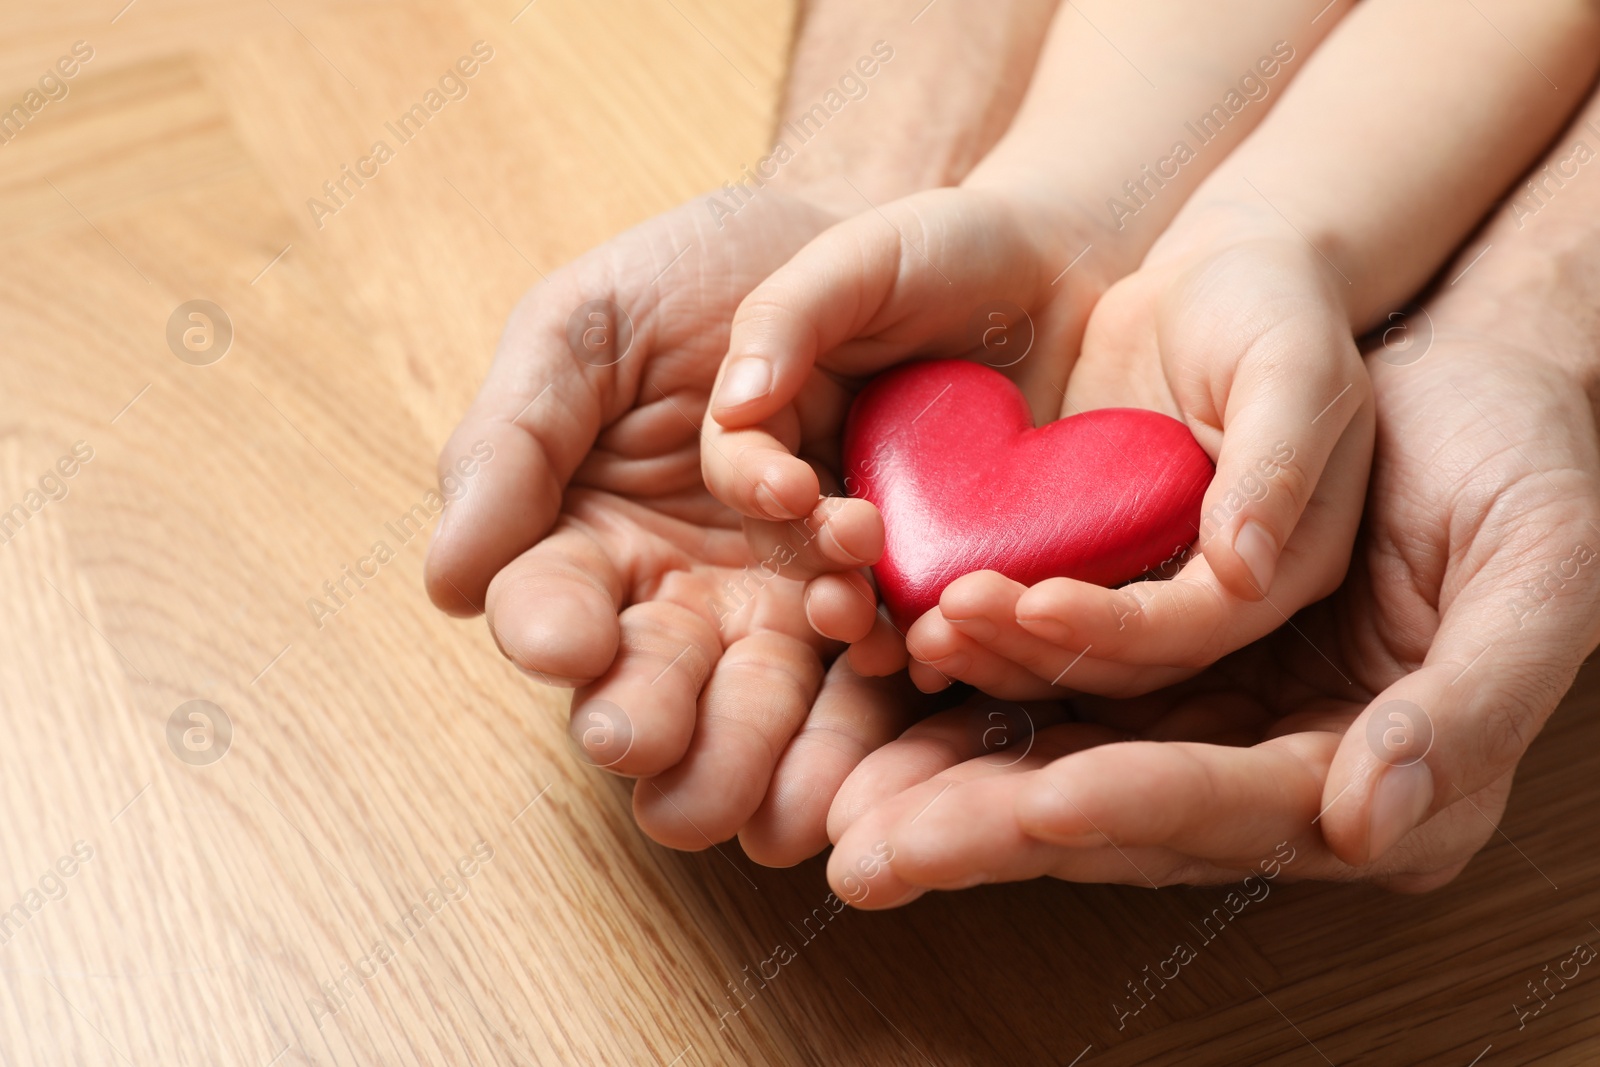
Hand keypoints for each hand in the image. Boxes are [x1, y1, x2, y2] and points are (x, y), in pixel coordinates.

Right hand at [424, 191, 899, 860]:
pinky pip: (864, 656)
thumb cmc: (699, 274)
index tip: (565, 641)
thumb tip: (448, 583)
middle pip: (647, 689)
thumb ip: (513, 439)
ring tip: (801, 664)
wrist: (851, 244)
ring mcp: (774, 603)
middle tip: (650, 742)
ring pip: (755, 703)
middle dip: (649, 722)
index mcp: (582, 534)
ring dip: (763, 725)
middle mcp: (674, 592)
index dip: (549, 630)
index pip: (545, 606)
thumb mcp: (587, 325)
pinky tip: (879, 637)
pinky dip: (869, 660)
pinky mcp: (867, 595)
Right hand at [701, 185, 1107, 675]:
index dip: (756, 486)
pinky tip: (949, 654)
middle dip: (810, 567)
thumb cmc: (951, 246)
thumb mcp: (860, 257)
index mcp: (780, 411)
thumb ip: (787, 317)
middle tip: (852, 567)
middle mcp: (822, 475)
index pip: (742, 464)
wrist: (1063, 271)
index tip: (792, 490)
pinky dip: (936, 637)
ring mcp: (892, 522)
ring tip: (886, 639)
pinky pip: (936, 606)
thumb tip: (735, 404)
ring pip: (855, 590)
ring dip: (861, 622)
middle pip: (789, 546)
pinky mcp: (960, 553)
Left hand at [820, 317, 1599, 903]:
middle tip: (873, 856)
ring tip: (852, 789)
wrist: (1457, 379)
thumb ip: (1475, 705)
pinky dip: (980, 690)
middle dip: (994, 835)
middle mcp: (1275, 762)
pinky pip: (1055, 690)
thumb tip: (1373, 826)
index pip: (1235, 808)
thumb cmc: (1522, 461)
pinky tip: (900, 682)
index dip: (1134, 806)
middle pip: (1121, 813)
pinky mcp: (1159, 660)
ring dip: (958, 776)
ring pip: (1066, 760)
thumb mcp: (1541, 568)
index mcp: (1378, 774)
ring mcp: (1208, 714)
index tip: (1036, 808)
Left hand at [909, 232, 1374, 697]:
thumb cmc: (1276, 306)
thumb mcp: (1290, 370)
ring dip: (993, 649)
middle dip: (1030, 649)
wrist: (1220, 270)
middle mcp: (1211, 591)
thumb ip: (1275, 466)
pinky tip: (913, 602)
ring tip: (921, 633)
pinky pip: (1031, 596)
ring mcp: (1143, 573)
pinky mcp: (1087, 544)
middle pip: (1118, 660)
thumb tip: (1243, 570)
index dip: (1111, 630)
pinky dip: (982, 612)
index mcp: (1278, 565)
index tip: (1034, 604)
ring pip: (1065, 648)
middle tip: (943, 626)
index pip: (1190, 629)